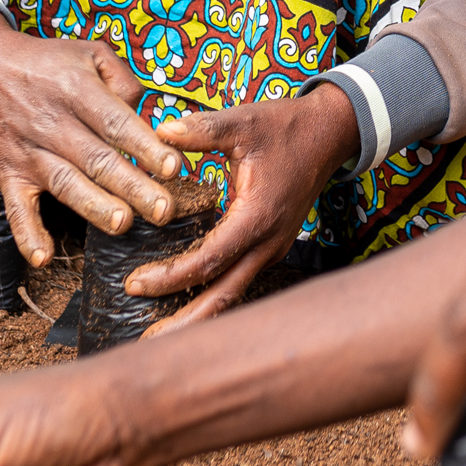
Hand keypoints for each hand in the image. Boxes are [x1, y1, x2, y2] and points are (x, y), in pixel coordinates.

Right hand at [0, 11, 182, 259]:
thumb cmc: (44, 61)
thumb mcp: (88, 51)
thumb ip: (123, 78)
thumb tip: (145, 112)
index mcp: (76, 89)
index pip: (115, 122)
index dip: (145, 146)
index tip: (172, 167)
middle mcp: (52, 122)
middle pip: (97, 158)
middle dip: (133, 186)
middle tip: (164, 210)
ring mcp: (28, 151)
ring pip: (64, 183)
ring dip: (94, 206)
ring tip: (122, 223)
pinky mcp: (6, 173)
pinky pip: (15, 208)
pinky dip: (26, 233)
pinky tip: (42, 257)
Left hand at [135, 86, 358, 322]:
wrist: (329, 133)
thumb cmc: (287, 127)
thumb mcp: (244, 122)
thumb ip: (202, 128)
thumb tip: (162, 129)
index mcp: (258, 217)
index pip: (208, 261)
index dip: (170, 276)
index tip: (135, 283)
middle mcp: (268, 242)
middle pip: (224, 296)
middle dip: (186, 322)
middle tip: (148, 343)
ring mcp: (272, 248)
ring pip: (233, 292)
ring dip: (199, 313)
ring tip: (163, 334)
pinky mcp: (270, 246)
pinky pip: (239, 278)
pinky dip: (212, 293)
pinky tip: (188, 300)